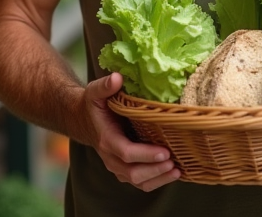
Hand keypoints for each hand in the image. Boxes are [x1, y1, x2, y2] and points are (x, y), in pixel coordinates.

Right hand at [83, 73, 179, 190]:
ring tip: (177, 170)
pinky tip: (172, 173)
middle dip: (155, 170)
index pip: (126, 152)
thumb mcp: (95, 92)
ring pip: (138, 181)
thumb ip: (105, 86)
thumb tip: (118, 77)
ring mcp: (117, 167)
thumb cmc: (93, 105)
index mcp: (106, 139)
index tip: (165, 152)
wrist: (83, 121)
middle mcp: (111, 157)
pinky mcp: (125, 170)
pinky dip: (157, 181)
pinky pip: (141, 183)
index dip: (146, 154)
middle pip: (133, 172)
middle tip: (174, 161)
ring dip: (158, 178)